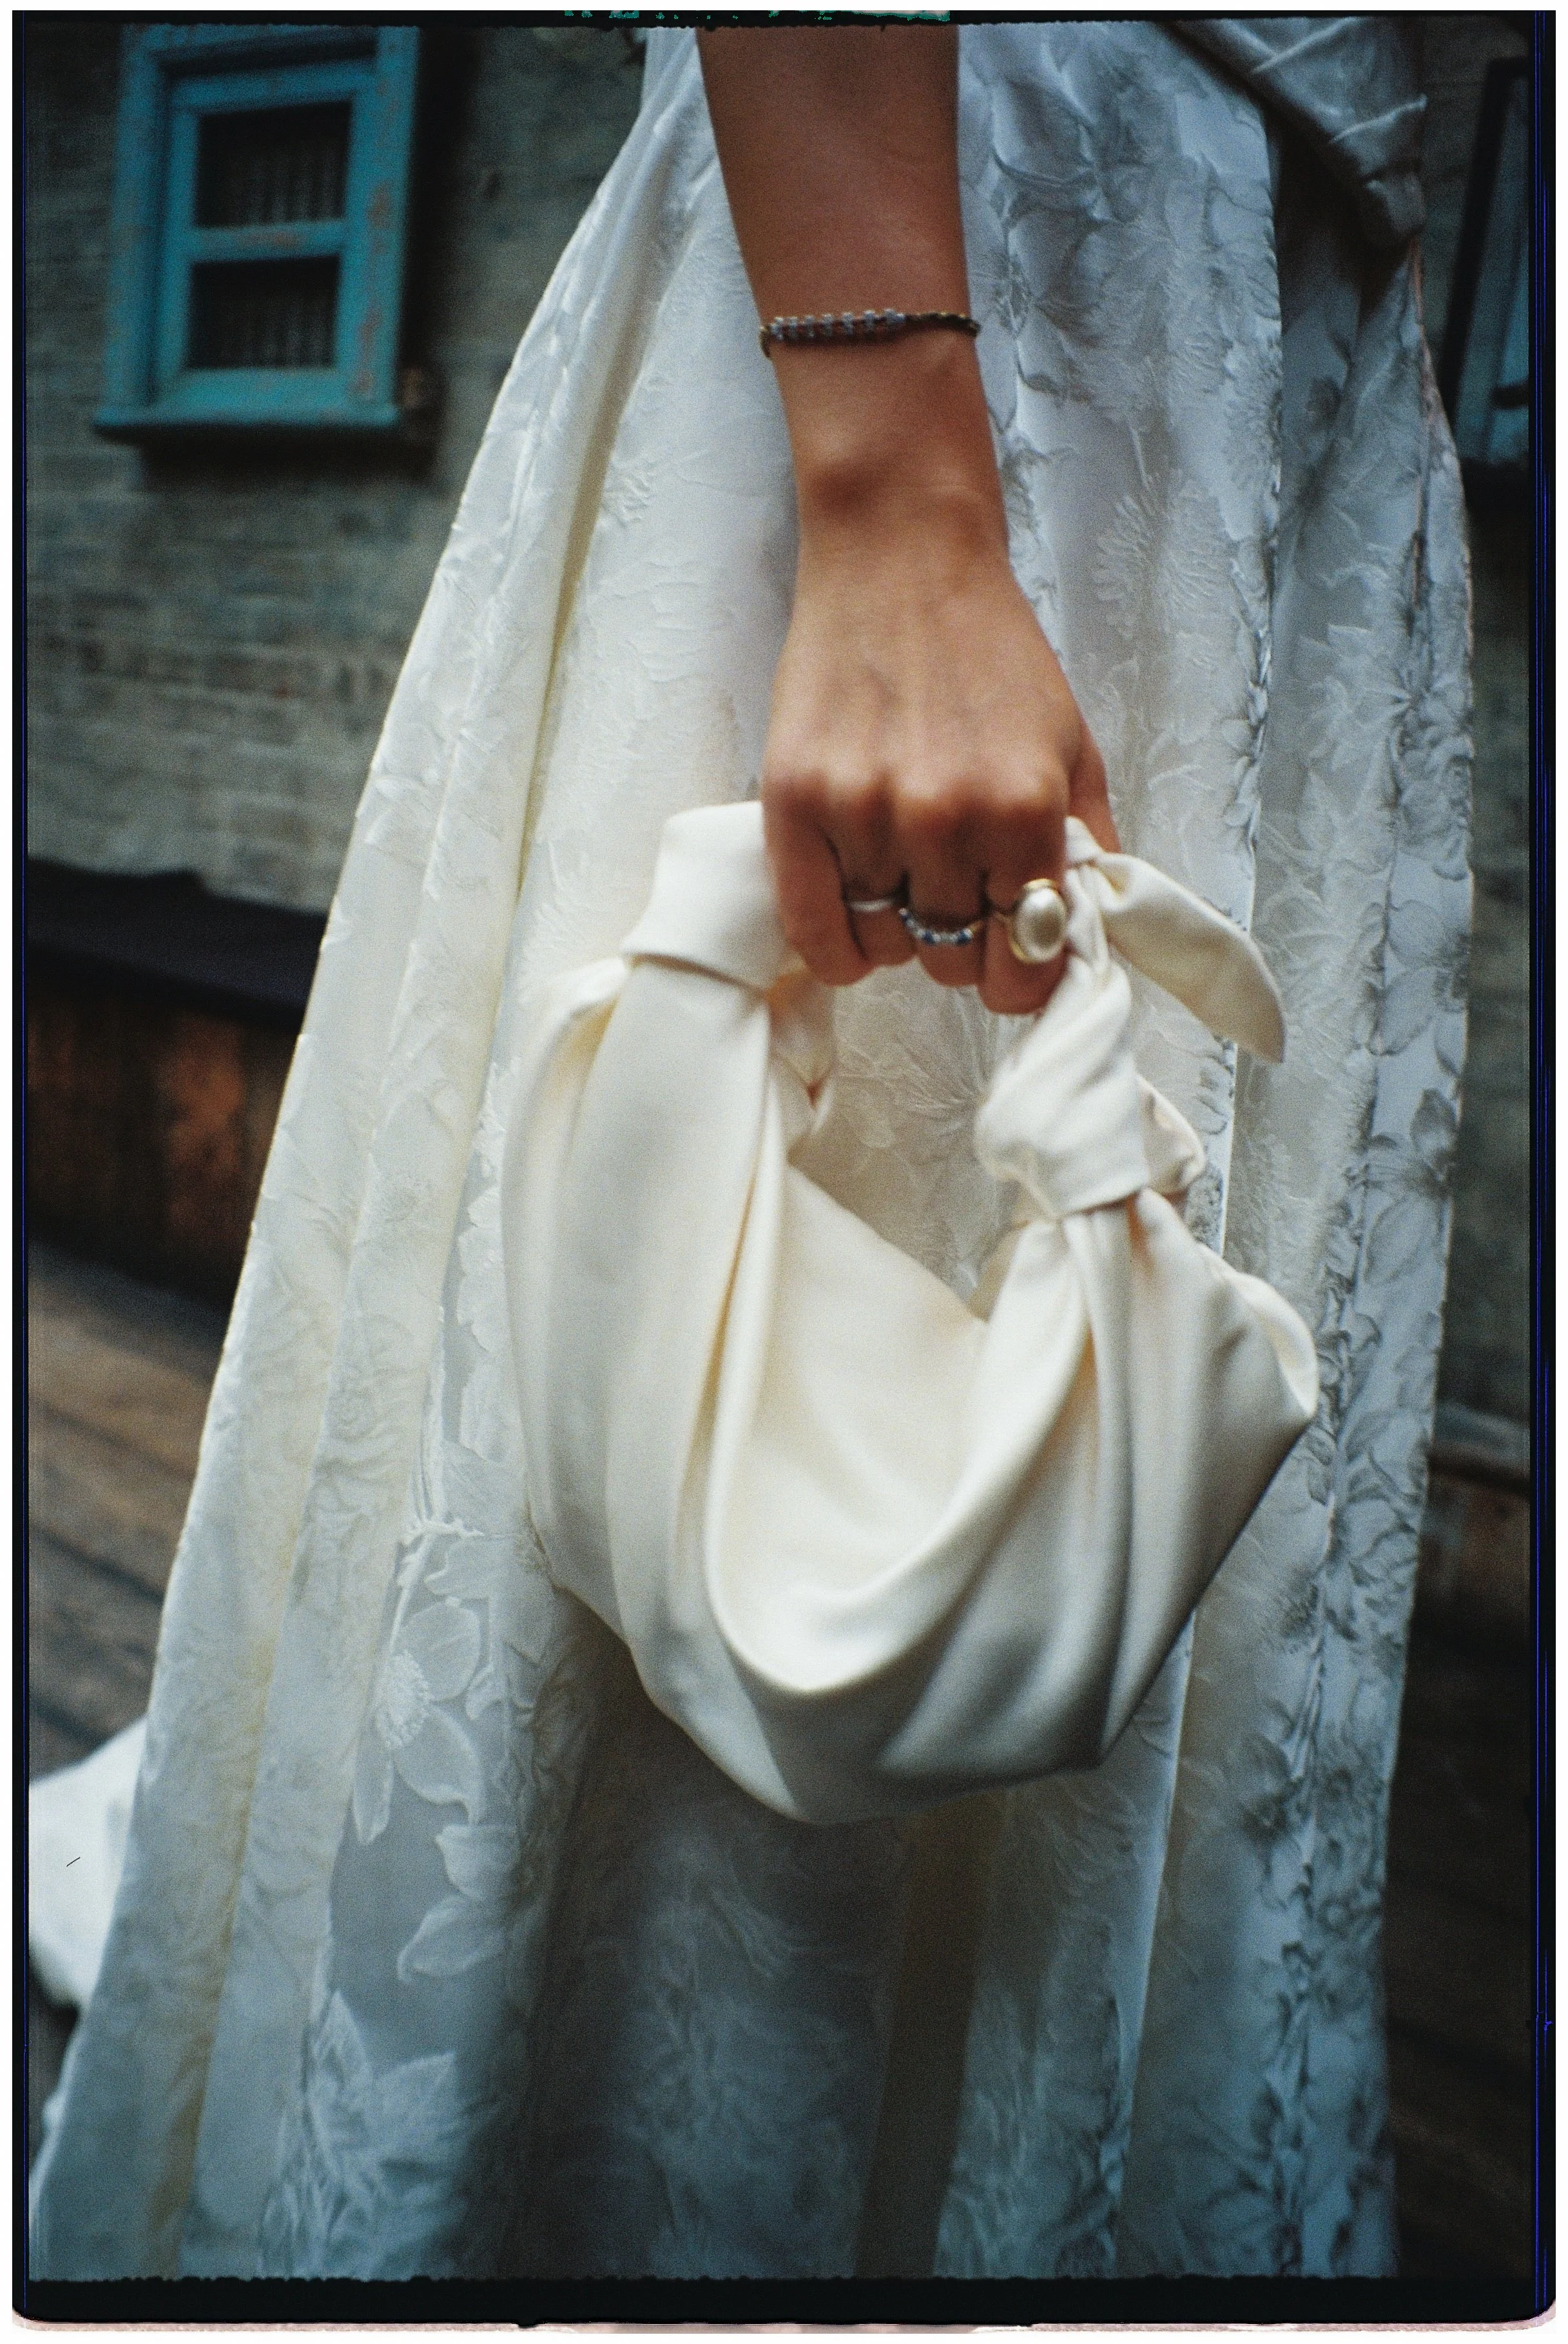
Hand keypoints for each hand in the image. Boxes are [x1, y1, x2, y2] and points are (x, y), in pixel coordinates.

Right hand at [762, 491, 1118, 1016]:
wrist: (901, 562)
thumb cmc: (992, 654)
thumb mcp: (1071, 747)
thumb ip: (1086, 849)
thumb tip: (1080, 944)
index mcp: (1025, 808)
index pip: (1028, 959)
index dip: (1022, 974)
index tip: (1010, 957)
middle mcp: (945, 818)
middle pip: (952, 959)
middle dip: (960, 942)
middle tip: (952, 892)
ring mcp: (864, 812)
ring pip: (886, 946)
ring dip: (897, 930)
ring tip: (900, 872)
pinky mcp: (795, 802)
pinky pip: (814, 931)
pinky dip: (837, 948)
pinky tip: (852, 917)